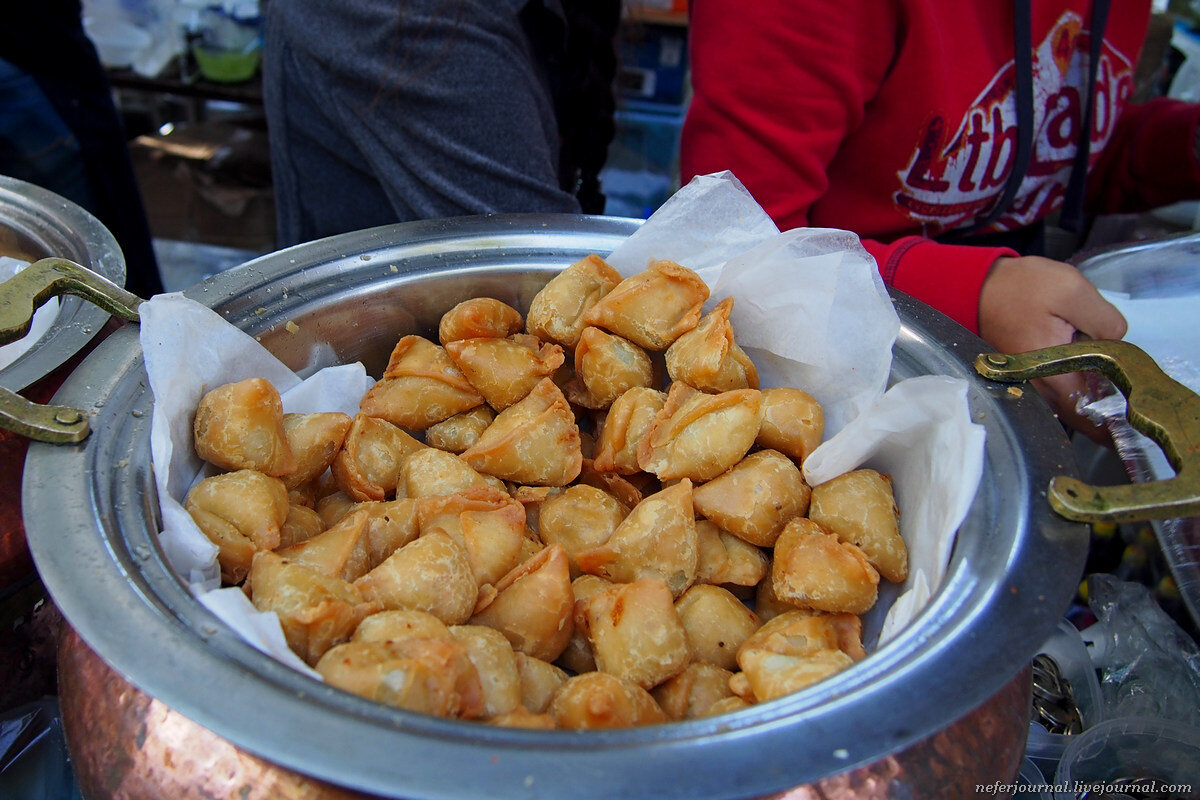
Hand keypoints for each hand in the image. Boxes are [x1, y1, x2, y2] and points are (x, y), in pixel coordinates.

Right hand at [978, 255, 1126, 443]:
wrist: (976, 285)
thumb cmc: (1018, 288)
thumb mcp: (1072, 291)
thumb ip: (1105, 320)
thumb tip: (1116, 341)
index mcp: (1051, 374)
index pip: (1088, 417)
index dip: (1114, 422)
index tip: (1133, 417)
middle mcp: (1037, 386)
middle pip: (1079, 413)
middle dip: (1106, 405)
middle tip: (1127, 388)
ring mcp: (1028, 381)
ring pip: (1068, 401)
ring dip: (1091, 392)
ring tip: (1108, 370)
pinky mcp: (1025, 372)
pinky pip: (1056, 387)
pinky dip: (1074, 380)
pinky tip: (1084, 360)